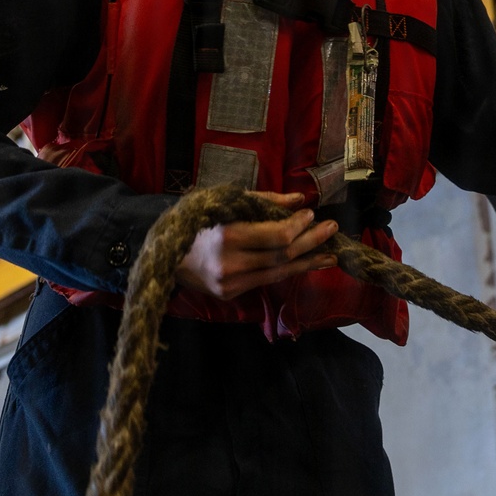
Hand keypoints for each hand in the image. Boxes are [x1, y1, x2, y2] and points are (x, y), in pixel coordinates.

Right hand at [176, 190, 337, 300]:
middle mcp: (230, 264)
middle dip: (312, 242)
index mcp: (228, 236)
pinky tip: (305, 263)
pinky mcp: (230, 294)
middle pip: (283, 256)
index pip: (277, 237)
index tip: (312, 214)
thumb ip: (263, 201)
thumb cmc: (196, 220)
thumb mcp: (226, 202)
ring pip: (279, 273)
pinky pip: (266, 280)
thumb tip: (298, 200)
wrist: (162, 253)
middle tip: (332, 230)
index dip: (299, 227)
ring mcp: (230, 284)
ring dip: (307, 262)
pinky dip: (288, 270)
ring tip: (330, 254)